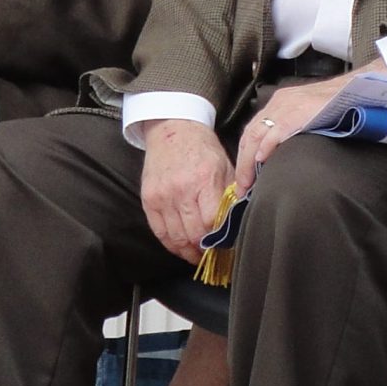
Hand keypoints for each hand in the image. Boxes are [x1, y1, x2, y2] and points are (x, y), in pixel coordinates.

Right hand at [141, 119, 235, 263]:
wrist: (172, 130)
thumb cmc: (202, 148)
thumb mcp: (225, 166)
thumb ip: (231, 194)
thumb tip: (238, 222)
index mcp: (203, 180)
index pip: (212, 221)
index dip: (220, 238)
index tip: (227, 245)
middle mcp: (180, 190)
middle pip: (194, 234)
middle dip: (206, 250)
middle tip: (214, 255)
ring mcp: (162, 196)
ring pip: (176, 238)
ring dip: (189, 252)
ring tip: (199, 256)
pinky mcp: (148, 200)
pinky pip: (159, 232)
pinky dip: (171, 244)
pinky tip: (181, 248)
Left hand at [232, 69, 362, 192]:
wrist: (356, 89)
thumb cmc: (337, 105)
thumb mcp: (307, 115)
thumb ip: (293, 130)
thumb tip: (281, 156)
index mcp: (279, 103)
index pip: (253, 131)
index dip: (244, 156)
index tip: (243, 178)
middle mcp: (278, 103)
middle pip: (250, 135)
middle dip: (242, 163)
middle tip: (240, 188)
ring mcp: (287, 106)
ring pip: (257, 135)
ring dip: (248, 162)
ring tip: (247, 183)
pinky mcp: (298, 112)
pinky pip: (276, 131)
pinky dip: (266, 147)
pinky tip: (261, 161)